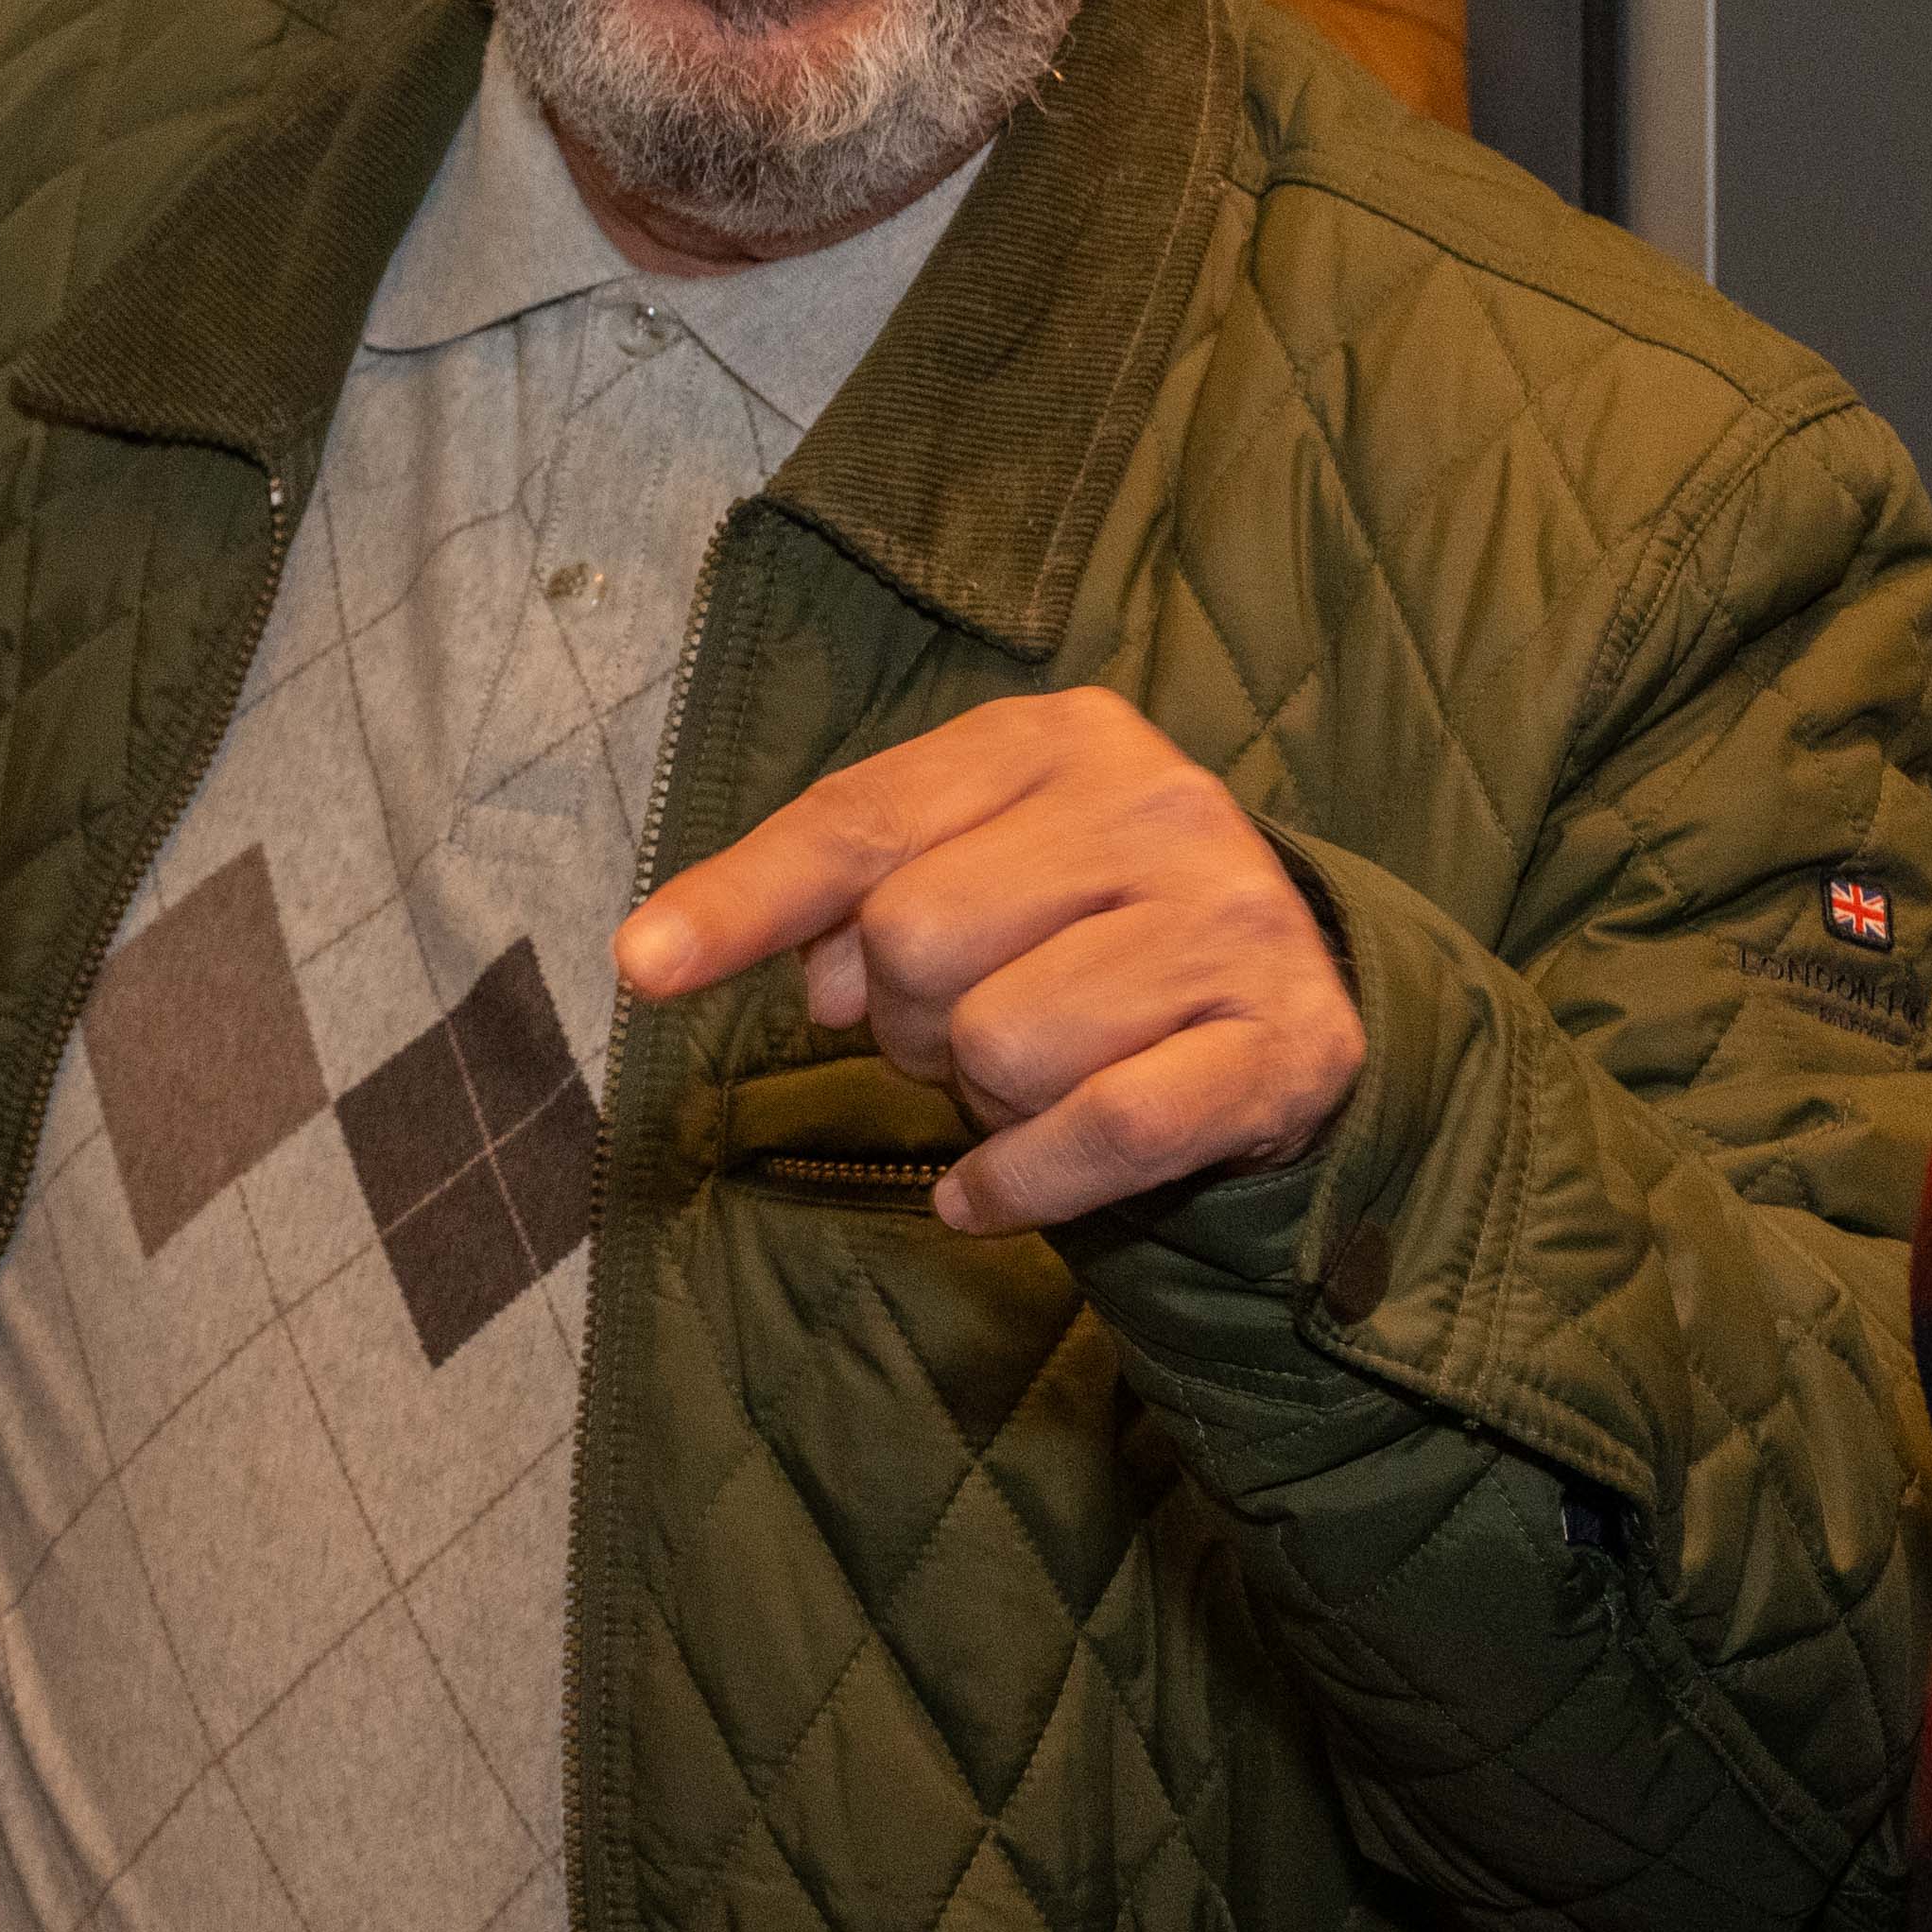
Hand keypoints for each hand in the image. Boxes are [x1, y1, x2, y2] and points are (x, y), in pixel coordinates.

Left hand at [613, 687, 1365, 1237]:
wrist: (1288, 996)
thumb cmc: (1083, 927)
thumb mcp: (969, 866)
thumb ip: (859, 892)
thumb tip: (811, 978)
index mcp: (1059, 739)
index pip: (861, 818)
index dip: (746, 898)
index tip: (643, 965)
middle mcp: (1158, 808)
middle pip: (919, 935)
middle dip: (905, 1016)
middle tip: (956, 1030)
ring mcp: (1231, 926)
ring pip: (1003, 1044)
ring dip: (981, 1098)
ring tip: (1025, 1080)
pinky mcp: (1282, 1048)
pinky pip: (1097, 1133)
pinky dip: (1020, 1180)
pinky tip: (986, 1192)